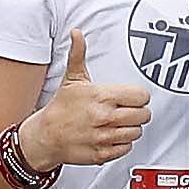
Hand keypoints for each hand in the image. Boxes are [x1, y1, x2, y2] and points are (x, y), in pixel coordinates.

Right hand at [19, 28, 149, 171]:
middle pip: (144, 115)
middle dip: (138, 113)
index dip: (139, 97)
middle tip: (127, 111)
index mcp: (102, 96)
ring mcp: (104, 136)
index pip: (141, 96)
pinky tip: (112, 136)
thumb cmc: (60, 108)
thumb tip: (76, 34)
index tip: (132, 98)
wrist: (45, 136)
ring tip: (118, 124)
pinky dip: (122, 144)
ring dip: (130, 129)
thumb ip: (78, 55)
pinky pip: (126, 149)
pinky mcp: (102, 153)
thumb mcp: (71, 79)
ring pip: (136, 132)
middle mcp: (105, 117)